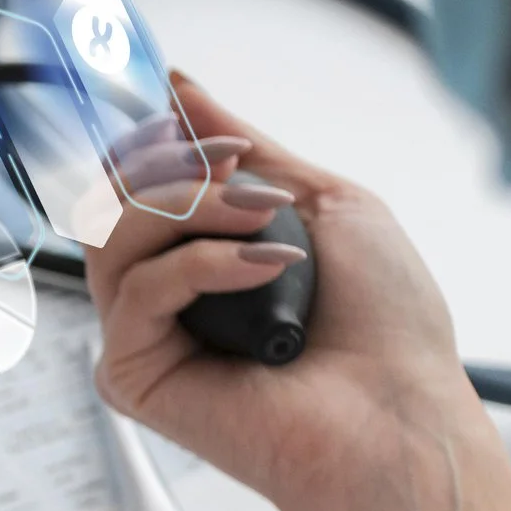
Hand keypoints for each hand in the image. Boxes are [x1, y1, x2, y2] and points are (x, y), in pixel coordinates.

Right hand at [86, 74, 510, 510]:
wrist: (400, 419)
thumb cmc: (385, 332)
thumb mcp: (323, 203)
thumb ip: (247, 147)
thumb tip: (182, 91)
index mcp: (205, 259)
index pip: (139, 182)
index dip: (163, 144)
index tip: (211, 132)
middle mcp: (167, 297)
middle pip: (113, 200)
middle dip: (177, 170)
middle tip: (243, 176)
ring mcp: (145, 336)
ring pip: (110, 237)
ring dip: (189, 210)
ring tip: (263, 222)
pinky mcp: (133, 376)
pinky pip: (134, 293)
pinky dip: (201, 267)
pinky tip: (264, 271)